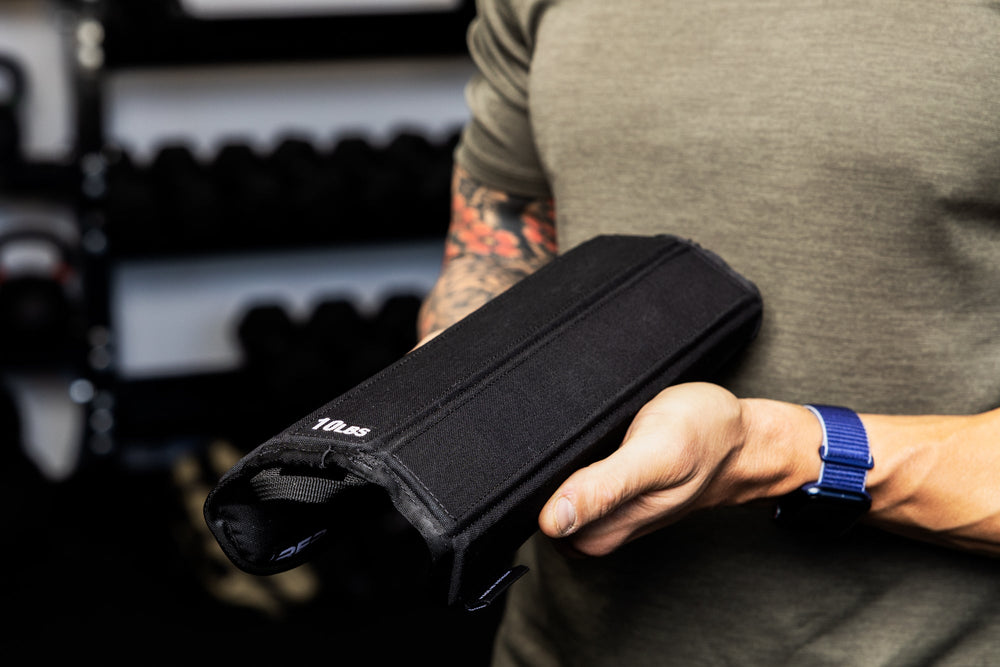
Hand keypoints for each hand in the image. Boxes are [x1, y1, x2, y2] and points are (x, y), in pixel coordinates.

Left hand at [538, 382, 818, 555]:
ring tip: (573, 430)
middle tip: (556, 431)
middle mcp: (598, 527)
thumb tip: (553, 520)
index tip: (532, 452)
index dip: (523, 486)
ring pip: (551, 496)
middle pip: (534, 509)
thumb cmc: (704, 438)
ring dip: (550, 464)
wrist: (742, 437)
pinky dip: (568, 460)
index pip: (532, 523)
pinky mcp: (610, 492)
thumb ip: (604, 487)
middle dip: (532, 472)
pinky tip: (581, 438)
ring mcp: (603, 512)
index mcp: (602, 530)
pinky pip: (570, 484)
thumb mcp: (657, 454)